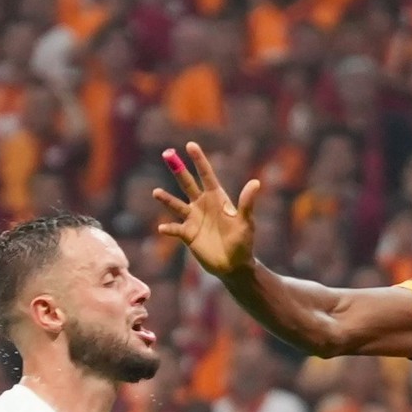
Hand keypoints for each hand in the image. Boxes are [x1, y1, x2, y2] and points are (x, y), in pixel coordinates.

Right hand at [153, 142, 259, 278]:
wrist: (234, 265)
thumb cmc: (243, 242)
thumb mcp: (245, 222)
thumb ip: (247, 203)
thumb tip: (256, 183)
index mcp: (217, 199)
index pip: (206, 175)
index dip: (199, 160)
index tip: (190, 145)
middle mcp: (202, 205)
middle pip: (188, 184)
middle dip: (178, 170)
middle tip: (167, 154)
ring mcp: (193, 219)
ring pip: (176, 204)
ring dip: (166, 199)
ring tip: (156, 192)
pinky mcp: (187, 235)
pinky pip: (175, 229)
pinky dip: (169, 229)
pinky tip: (163, 228)